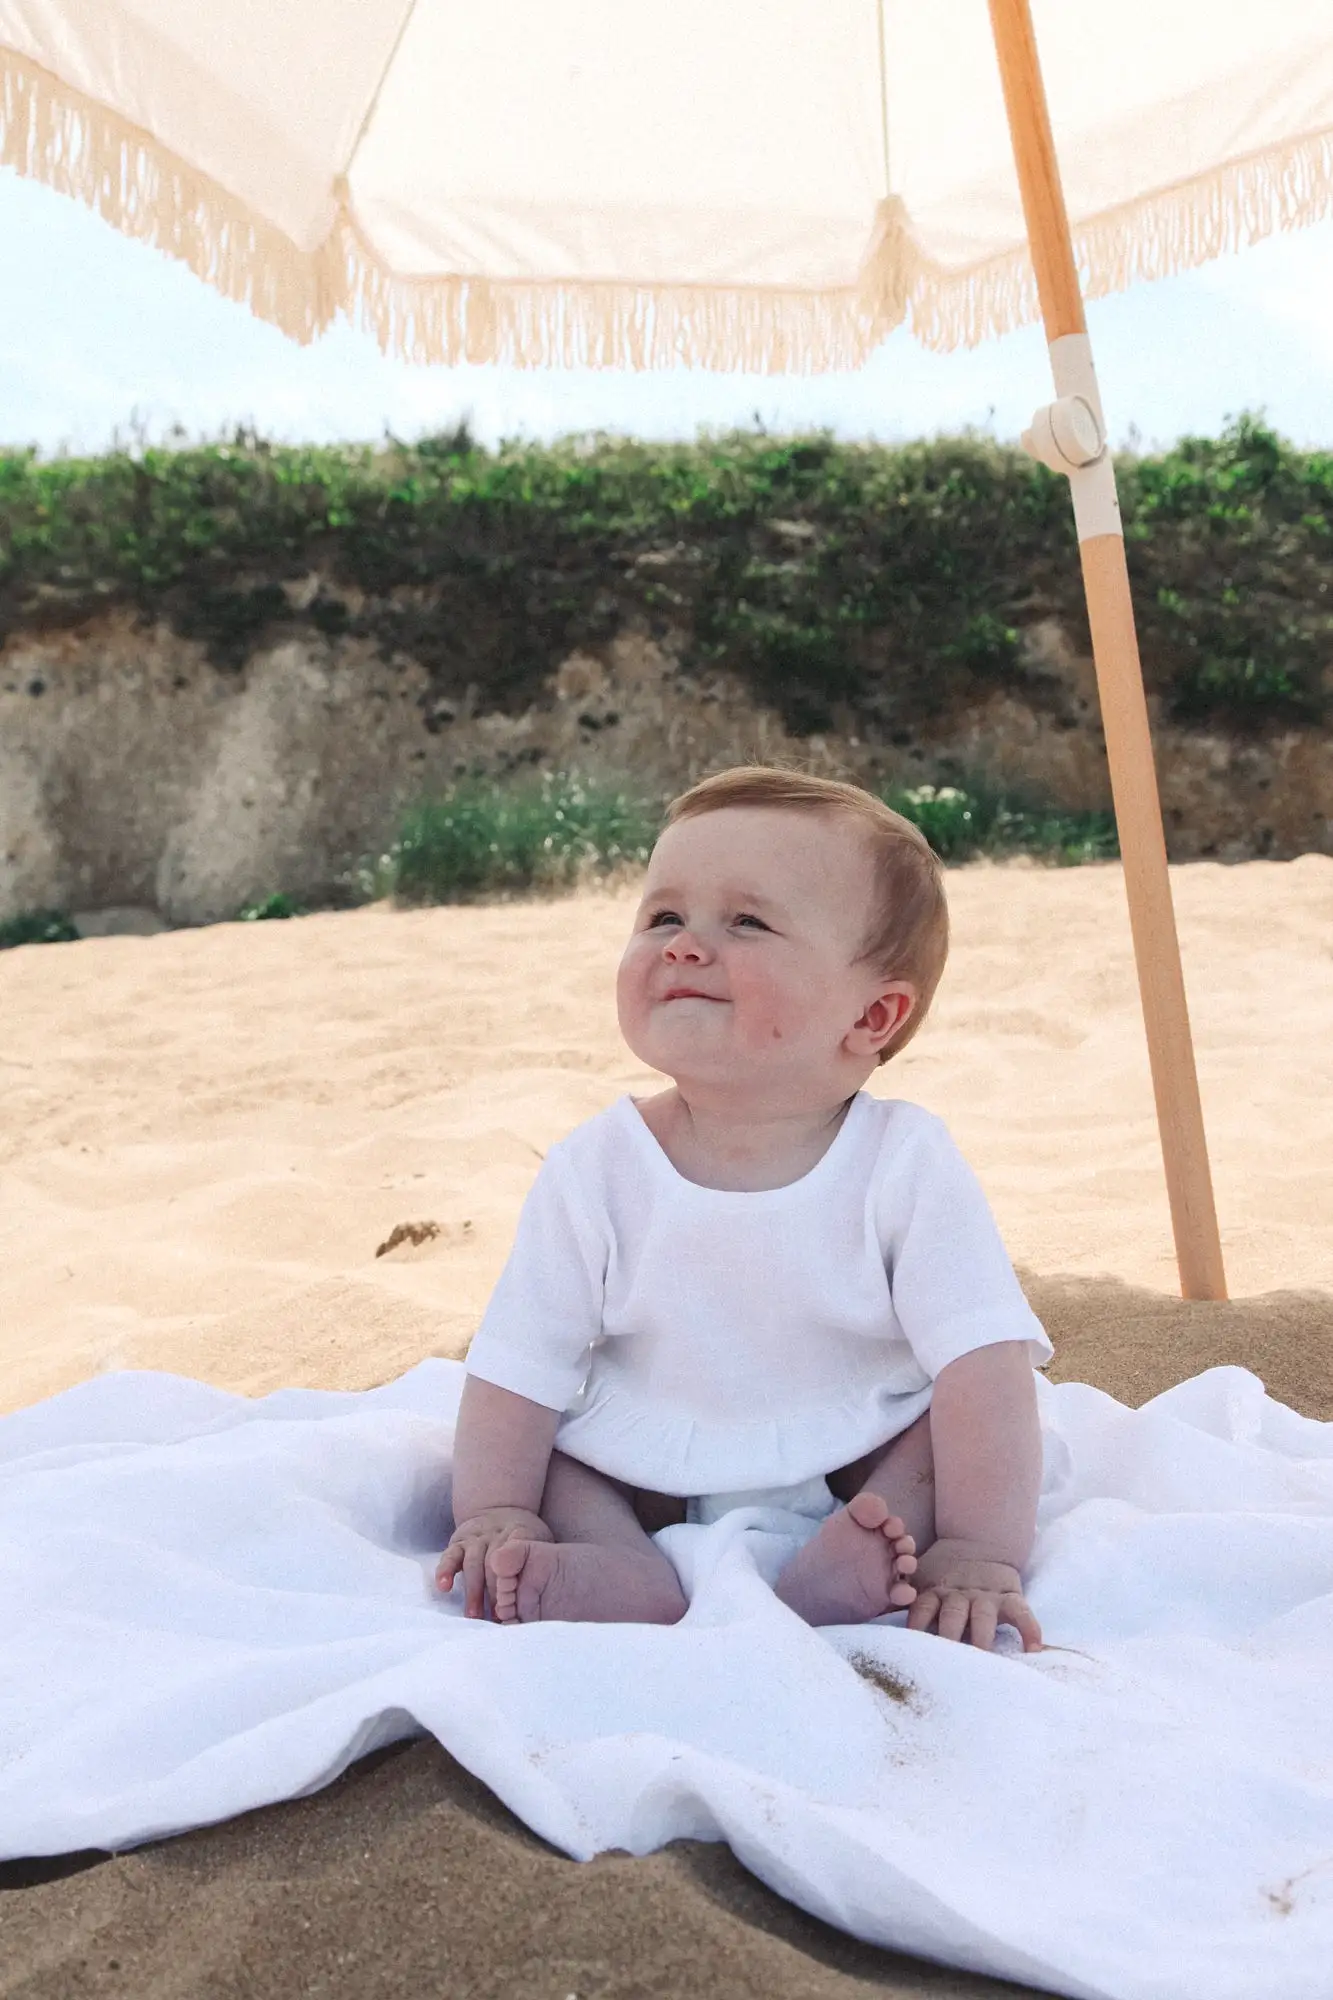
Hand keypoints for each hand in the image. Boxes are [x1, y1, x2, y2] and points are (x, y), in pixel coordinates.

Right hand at [436, 1507, 552, 1619]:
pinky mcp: (458, 1542)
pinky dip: (445, 1570)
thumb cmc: (524, 1533)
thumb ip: (542, 1557)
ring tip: (473, 1616)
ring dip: (473, 1591)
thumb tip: (546, 1591)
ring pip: (472, 1563)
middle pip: (493, 1564)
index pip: (515, 1556)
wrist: (500, 1507)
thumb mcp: (539, 1537)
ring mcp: (475, 1538)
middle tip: (496, 1618)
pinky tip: (444, 1587)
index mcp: (518, 1533)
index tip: (514, 1604)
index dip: (512, 1580)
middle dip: (494, 1592)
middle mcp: (494, 1535)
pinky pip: (450, 1556)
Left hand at [906, 1538, 1041, 1651]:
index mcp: (935, 1591)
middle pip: (954, 1614)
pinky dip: (1029, 1627)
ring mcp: (986, 1596)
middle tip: (947, 1658)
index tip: (912, 1645)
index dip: (918, 1623)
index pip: (923, 1608)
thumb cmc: (943, 1573)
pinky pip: (1021, 1611)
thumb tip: (877, 1618)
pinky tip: (1032, 1647)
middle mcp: (959, 1595)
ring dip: (983, 1635)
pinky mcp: (1009, 1595)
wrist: (976, 1541)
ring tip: (984, 1655)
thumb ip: (904, 1592)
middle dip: (950, 1634)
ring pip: (984, 1615)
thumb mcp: (921, 1576)